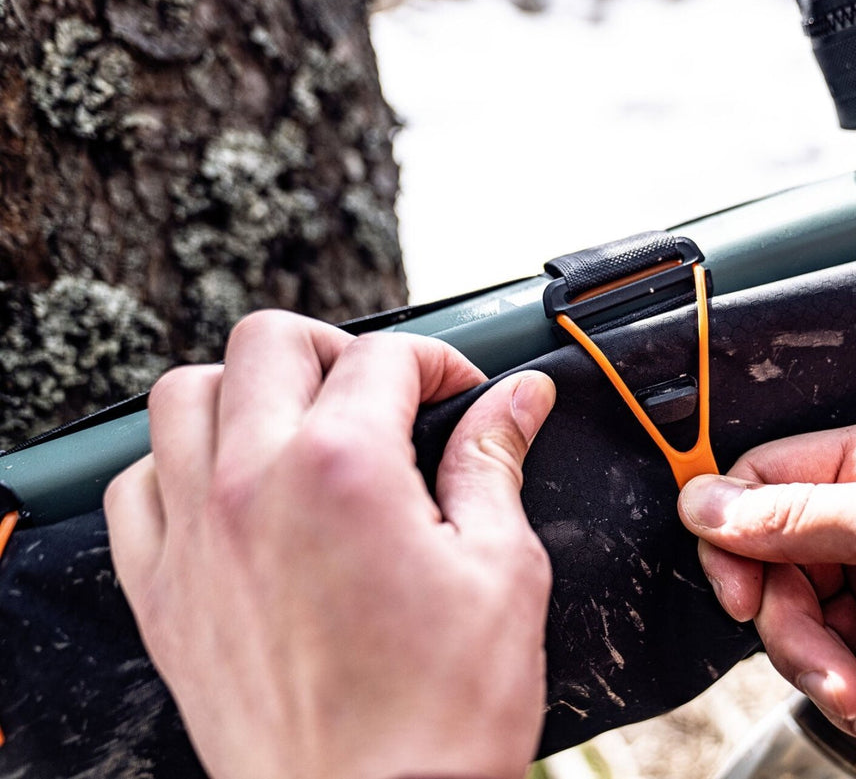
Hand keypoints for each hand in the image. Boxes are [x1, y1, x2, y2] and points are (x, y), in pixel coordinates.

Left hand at [104, 311, 556, 778]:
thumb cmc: (442, 717)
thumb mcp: (503, 572)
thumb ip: (494, 464)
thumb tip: (516, 400)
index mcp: (345, 470)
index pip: (384, 357)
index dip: (438, 363)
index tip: (461, 395)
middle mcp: (253, 487)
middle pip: (267, 342)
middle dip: (337, 348)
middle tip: (381, 392)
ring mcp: (195, 538)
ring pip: (184, 397)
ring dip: (247, 390)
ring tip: (301, 425)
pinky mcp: (161, 594)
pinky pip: (135, 488)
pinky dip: (176, 466)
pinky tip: (229, 490)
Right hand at [679, 419, 855, 778]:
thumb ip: (796, 514)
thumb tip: (704, 501)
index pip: (762, 479)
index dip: (736, 537)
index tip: (742, 592)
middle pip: (771, 567)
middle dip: (799, 632)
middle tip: (835, 665)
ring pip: (796, 629)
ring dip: (835, 676)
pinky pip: (831, 672)